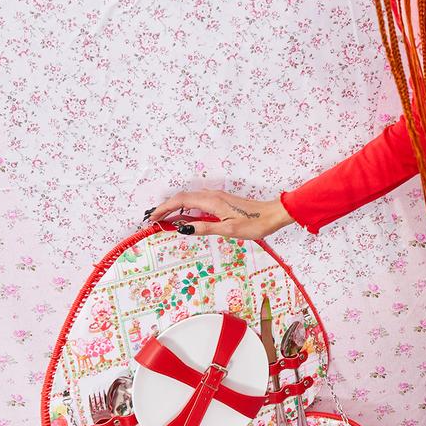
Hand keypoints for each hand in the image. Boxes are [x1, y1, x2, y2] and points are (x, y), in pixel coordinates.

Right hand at [143, 189, 294, 240]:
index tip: (152, 218)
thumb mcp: (228, 230)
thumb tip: (183, 229)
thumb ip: (204, 228)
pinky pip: (197, 201)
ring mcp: (216, 196)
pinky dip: (185, 207)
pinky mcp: (220, 200)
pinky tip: (183, 217)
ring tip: (163, 219)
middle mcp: (211, 195)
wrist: (272, 214)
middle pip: (181, 198)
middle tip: (152, 220)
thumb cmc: (254, 223)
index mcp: (211, 201)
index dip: (164, 209)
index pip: (180, 201)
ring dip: (174, 207)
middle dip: (165, 208)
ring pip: (188, 199)